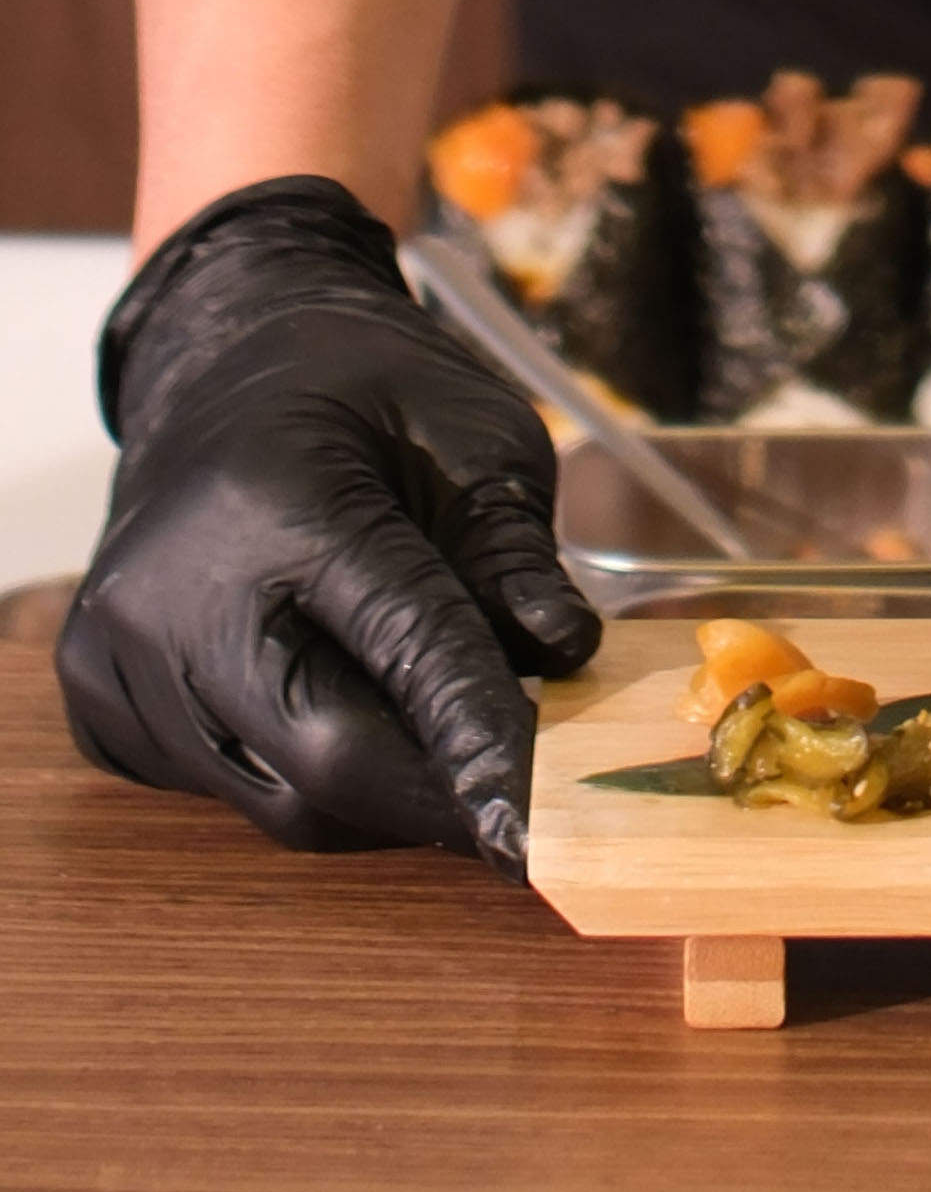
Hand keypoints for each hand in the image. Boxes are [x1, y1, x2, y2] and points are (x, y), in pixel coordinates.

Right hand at [56, 177, 600, 876]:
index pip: (401, 651)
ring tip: (457, 752)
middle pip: (324, 756)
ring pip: (281, 797)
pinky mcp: (104, 703)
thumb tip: (565, 660)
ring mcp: (121, 656)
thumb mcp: (477, 434)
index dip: (483, 741)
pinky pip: (229, 788)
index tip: (543, 822)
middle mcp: (175, 592)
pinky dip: (313, 780)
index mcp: (275, 504)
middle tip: (526, 812)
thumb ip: (514, 553)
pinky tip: (361, 718)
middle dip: (439, 796)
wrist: (229, 369)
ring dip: (386, 797)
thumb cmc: (367, 389)